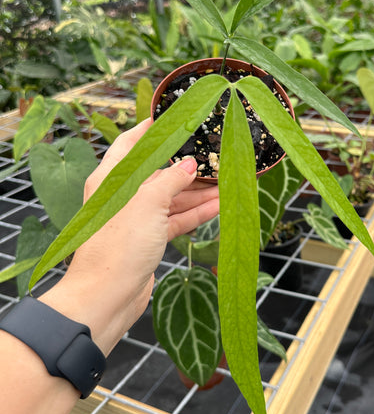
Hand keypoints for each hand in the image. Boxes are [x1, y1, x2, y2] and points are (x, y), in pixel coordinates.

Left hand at [40, 119, 218, 354]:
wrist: (107, 295)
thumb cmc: (119, 244)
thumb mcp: (149, 203)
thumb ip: (171, 180)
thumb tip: (189, 165)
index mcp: (111, 179)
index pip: (130, 144)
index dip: (149, 130)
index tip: (171, 117)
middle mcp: (122, 195)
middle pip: (157, 172)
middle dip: (184, 164)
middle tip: (211, 152)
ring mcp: (136, 219)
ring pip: (171, 197)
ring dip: (197, 191)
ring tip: (226, 180)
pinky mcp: (148, 240)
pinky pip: (176, 219)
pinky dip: (195, 213)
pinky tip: (219, 204)